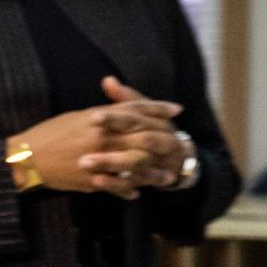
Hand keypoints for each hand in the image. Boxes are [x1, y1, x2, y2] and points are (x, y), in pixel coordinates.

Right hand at [10, 92, 180, 197]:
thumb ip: (101, 114)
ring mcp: (98, 160)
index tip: (175, 110)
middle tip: (181, 145)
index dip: (157, 109)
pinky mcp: (90, 180)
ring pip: (134, 166)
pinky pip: (117, 186)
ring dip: (153, 173)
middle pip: (141, 137)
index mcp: (98, 118)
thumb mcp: (75, 118)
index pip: (134, 110)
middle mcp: (102, 137)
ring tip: (167, 178)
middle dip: (163, 141)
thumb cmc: (47, 134)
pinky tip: (137, 193)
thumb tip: (118, 110)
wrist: (25, 157)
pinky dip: (129, 190)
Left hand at [76, 77, 192, 192]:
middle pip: (139, 141)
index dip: (115, 117)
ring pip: (135, 163)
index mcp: (156, 123)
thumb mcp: (144, 114)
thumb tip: (108, 81)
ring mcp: (155, 164)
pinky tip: (96, 182)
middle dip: (112, 141)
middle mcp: (160, 142)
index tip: (93, 117)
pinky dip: (116, 185)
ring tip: (84, 162)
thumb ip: (126, 98)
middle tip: (85, 144)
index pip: (135, 117)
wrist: (182, 160)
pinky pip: (132, 184)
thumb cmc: (156, 131)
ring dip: (111, 163)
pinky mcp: (148, 181)